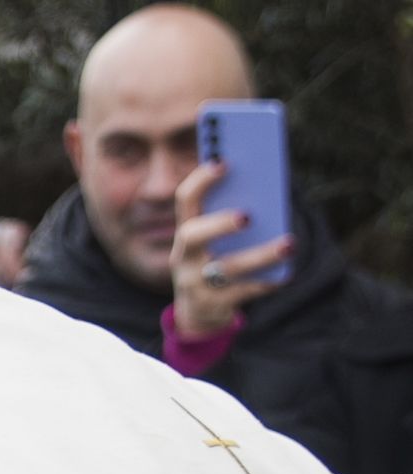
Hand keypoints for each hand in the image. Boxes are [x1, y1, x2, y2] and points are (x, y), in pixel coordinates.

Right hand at [169, 159, 290, 341]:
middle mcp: (184, 256)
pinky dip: (266, 282)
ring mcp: (195, 282)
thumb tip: (269, 191)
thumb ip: (235, 214)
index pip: (185, 200)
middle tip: (249, 216)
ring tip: (289, 244)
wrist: (200, 310)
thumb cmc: (217, 259)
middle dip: (219, 224)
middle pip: (193, 236)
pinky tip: (286, 274)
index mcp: (187, 230)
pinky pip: (242, 292)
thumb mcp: (217, 239)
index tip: (224, 163)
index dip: (201, 180)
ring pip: (227, 268)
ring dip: (260, 255)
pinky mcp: (212, 305)